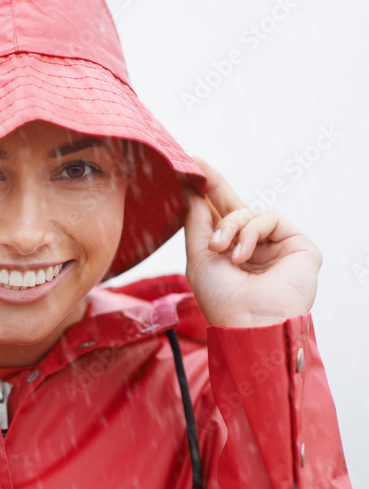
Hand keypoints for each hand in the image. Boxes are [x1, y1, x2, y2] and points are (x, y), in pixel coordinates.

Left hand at [183, 156, 321, 326]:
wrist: (250, 323)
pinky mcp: (298, 244)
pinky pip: (269, 217)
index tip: (191, 166)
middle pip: (236, 206)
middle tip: (197, 165)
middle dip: (215, 185)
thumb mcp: (199, 258)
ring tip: (219, 248)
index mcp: (230, 255)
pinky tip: (242, 254)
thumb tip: (191, 191)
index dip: (207, 192)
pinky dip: (251, 231)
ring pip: (249, 212)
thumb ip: (197, 222)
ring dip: (229, 225)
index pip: (219, 217)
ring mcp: (277, 246)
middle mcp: (254, 249)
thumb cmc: (222, 300)